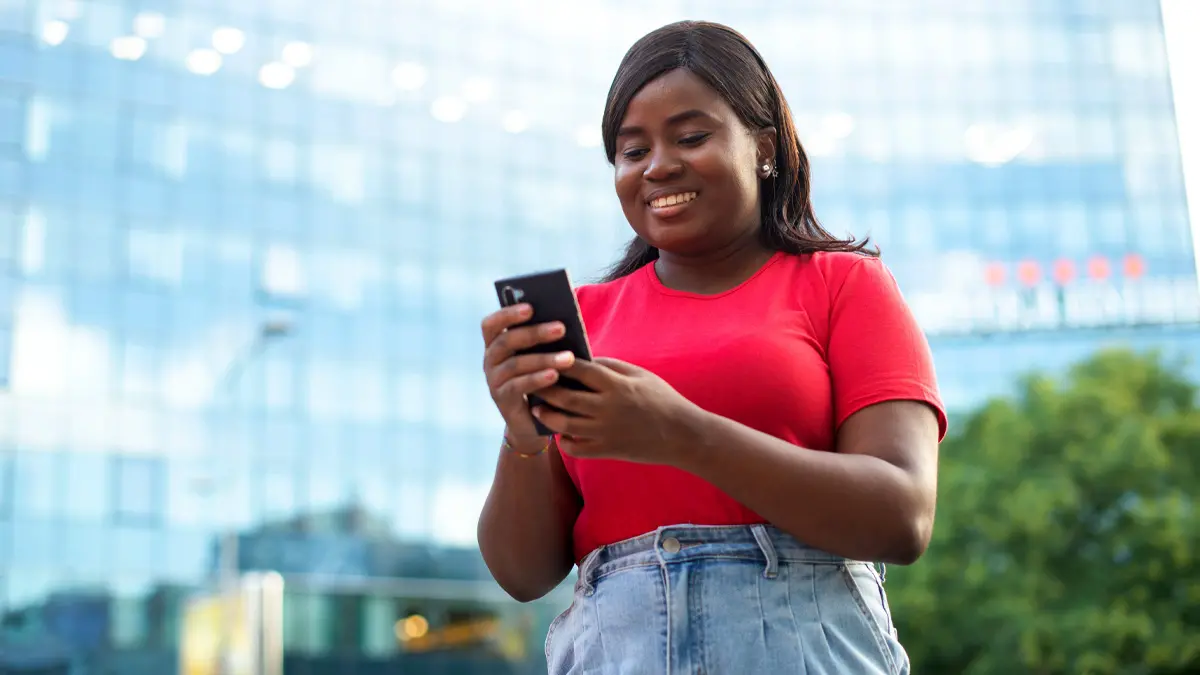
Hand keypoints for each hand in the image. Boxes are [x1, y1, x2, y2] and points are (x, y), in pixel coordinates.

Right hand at [481, 303, 577, 440]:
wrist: (534, 420)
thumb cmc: (541, 379)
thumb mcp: (540, 357)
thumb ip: (543, 341)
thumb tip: (561, 322)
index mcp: (495, 344)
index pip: (491, 324)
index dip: (507, 314)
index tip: (530, 307)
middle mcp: (490, 360)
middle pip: (506, 341)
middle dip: (535, 333)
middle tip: (561, 328)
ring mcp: (493, 380)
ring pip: (515, 365)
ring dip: (543, 359)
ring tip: (568, 357)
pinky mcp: (502, 399)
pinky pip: (518, 386)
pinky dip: (538, 379)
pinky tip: (555, 376)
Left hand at [531, 357, 699, 463]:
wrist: (682, 435)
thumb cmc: (662, 399)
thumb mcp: (640, 375)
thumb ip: (611, 365)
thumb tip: (583, 359)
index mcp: (616, 384)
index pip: (579, 369)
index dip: (558, 362)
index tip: (542, 357)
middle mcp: (608, 407)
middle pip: (564, 396)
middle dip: (543, 388)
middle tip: (530, 382)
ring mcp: (606, 431)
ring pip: (564, 424)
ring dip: (546, 415)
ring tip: (538, 408)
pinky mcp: (607, 450)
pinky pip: (576, 448)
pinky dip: (564, 442)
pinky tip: (560, 434)